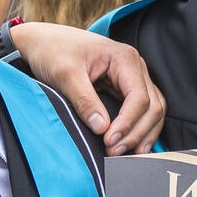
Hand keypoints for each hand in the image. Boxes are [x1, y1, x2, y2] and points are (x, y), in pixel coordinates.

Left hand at [11, 21, 164, 155]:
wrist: (42, 41)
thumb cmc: (53, 51)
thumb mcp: (65, 74)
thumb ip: (84, 100)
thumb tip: (102, 129)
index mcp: (124, 58)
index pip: (138, 97)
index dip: (127, 123)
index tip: (109, 141)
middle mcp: (135, 66)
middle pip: (152, 106)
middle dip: (137, 132)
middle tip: (114, 152)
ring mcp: (133, 77)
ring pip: (153, 110)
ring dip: (143, 134)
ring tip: (126, 155)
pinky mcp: (125, 87)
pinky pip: (143, 110)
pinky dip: (140, 128)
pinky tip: (133, 145)